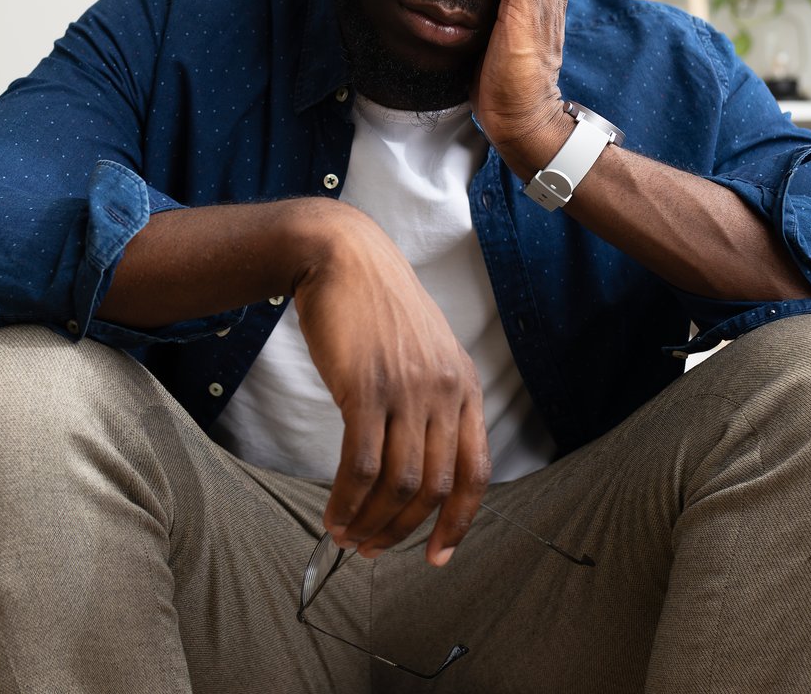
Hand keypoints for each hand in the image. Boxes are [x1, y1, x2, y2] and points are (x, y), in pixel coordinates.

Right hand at [291, 202, 490, 566]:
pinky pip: (360, 464)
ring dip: (371, 521)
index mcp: (466, 386)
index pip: (477, 472)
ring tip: (346, 536)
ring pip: (399, 482)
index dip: (460, 523)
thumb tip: (416, 464)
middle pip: (435, 486)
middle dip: (403, 530)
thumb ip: (431, 400)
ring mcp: (407, 390)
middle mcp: (445, 391)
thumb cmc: (376, 306)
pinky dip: (347, 499)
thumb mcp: (424, 351)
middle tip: (372, 549)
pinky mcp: (366, 388)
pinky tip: (333, 513)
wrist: (341, 256)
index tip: (437, 554)